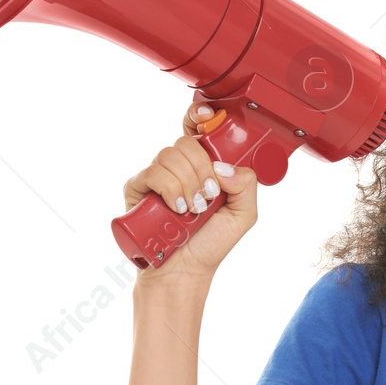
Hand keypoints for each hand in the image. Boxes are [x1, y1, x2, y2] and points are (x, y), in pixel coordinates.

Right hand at [122, 104, 258, 281]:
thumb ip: (247, 185)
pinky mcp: (138, 188)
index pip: (197, 128)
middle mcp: (178, 166)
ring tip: (193, 209)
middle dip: (203, 169)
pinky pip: (154, 173)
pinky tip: (177, 208)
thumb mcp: (244, 214)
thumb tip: (224, 167)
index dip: (199, 114)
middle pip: (187, 141)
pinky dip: (171, 189)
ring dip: (189, 183)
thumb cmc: (210, 243)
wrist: (185, 270)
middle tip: (209, 196)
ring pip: (171, 154)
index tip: (208, 115)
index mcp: (203, 165)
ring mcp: (157, 175)